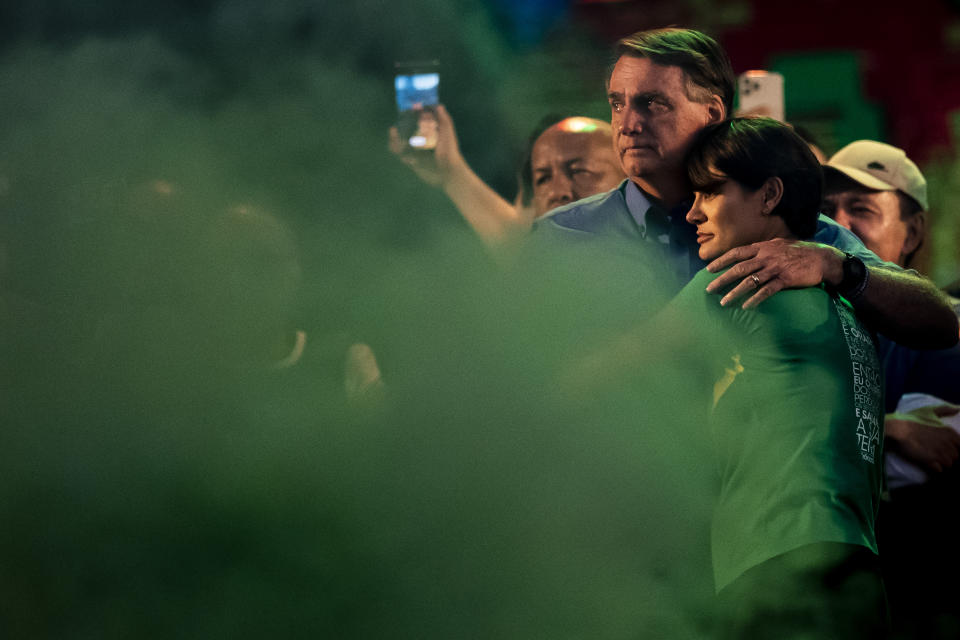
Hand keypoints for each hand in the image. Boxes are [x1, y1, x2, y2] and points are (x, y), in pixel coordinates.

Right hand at [388, 104, 464, 187]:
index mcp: (431, 133)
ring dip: (396, 136)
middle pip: (409, 129)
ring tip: (393, 130)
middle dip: (403, 123)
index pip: (421, 119)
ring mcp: (416, 151)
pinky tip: (393, 142)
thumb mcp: (448, 133)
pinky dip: (394, 147)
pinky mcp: (411, 160)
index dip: (416, 112)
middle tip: (401, 118)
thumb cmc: (450, 151)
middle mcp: (423, 141)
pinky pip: (400, 153)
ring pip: (402, 141)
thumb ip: (444, 120)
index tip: (413, 106)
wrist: (448, 172)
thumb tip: (438, 105)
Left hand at [705, 238, 843, 307]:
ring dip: (734, 292)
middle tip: (708, 289)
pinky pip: (767, 291)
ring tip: (723, 302)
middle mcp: (766, 257)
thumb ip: (762, 249)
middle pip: (739, 268)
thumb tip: (747, 254)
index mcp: (762, 247)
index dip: (721, 260)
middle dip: (721, 279)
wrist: (822, 257)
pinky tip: (746, 307)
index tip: (708, 269)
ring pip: (750, 281)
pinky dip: (755, 299)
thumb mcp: (778, 245)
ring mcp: (775, 268)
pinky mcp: (785, 279)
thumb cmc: (799, 252)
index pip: (737, 253)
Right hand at [886, 404, 959, 473]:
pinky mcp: (931, 461)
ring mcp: (940, 453)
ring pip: (949, 464)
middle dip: (948, 457)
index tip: (944, 448)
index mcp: (950, 432)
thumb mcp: (929, 411)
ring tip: (932, 459)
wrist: (898, 429)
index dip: (953, 448)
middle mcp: (948, 443)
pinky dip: (935, 469)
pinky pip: (939, 470)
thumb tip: (958, 408)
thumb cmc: (912, 420)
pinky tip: (929, 464)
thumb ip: (945, 409)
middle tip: (936, 454)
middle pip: (956, 457)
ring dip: (941, 463)